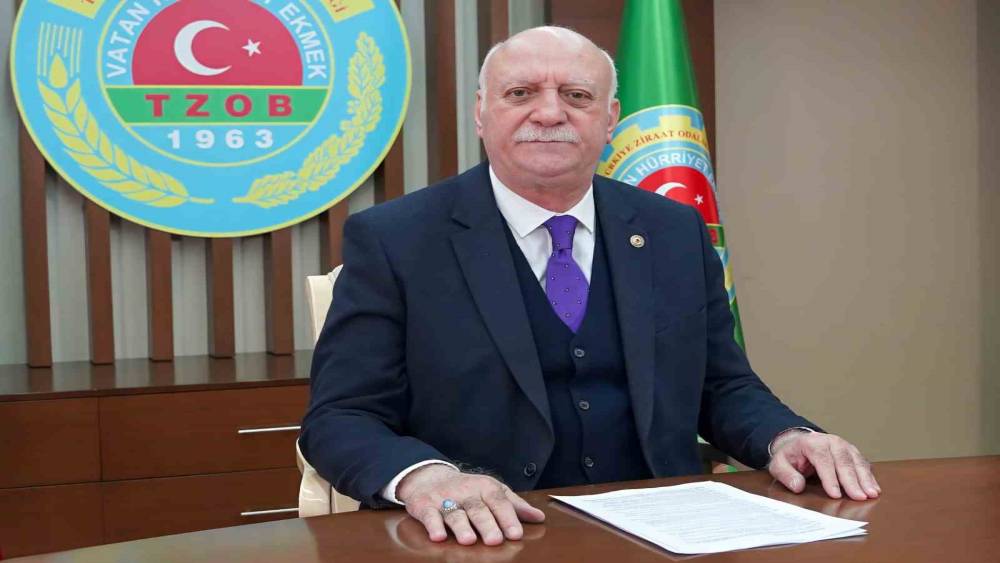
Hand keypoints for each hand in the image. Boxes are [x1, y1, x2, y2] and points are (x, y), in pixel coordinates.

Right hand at [396, 464, 545, 545]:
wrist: (429, 477)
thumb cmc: (468, 489)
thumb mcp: (492, 491)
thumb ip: (514, 505)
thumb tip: (539, 517)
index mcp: (485, 487)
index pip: (499, 502)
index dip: (507, 517)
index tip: (516, 534)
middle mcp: (466, 492)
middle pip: (478, 509)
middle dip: (487, 524)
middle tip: (495, 540)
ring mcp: (444, 499)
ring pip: (454, 513)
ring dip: (461, 527)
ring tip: (469, 540)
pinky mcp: (424, 506)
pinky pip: (429, 516)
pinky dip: (433, 526)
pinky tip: (438, 537)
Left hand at [767, 431, 880, 500]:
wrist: (798, 443)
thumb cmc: (790, 456)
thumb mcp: (779, 464)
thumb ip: (786, 474)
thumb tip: (797, 486)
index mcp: (812, 443)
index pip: (823, 460)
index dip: (830, 478)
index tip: (835, 494)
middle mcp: (831, 442)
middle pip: (843, 461)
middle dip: (852, 480)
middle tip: (859, 497)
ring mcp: (844, 446)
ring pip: (856, 461)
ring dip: (865, 478)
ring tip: (872, 494)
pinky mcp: (852, 452)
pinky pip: (863, 463)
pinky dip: (869, 476)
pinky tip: (874, 488)